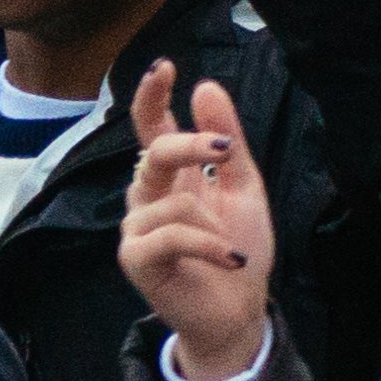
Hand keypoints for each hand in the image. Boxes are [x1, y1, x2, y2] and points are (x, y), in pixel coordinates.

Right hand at [118, 68, 275, 380]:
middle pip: (154, 153)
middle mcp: (148, 198)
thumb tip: (206, 85)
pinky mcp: (136, 260)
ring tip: (229, 248)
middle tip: (225, 153)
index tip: (164, 67)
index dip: (152, 96)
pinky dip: (207, 244)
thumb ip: (226, 141)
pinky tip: (228, 259)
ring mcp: (137, 229)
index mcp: (173, 177)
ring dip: (211, 222)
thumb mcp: (243, 188)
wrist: (240, 312)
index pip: (152, 127)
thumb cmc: (238, 251)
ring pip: (168, 199)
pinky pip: (170, 235)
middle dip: (189, 146)